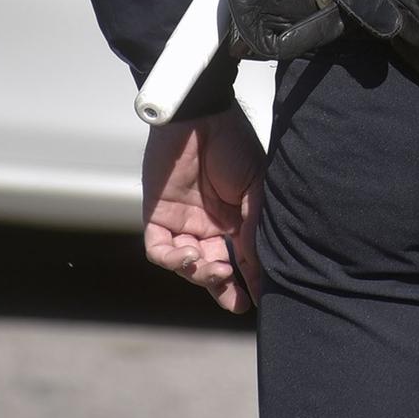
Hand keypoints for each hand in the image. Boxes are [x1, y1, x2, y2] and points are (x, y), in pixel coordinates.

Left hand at [141, 107, 264, 313]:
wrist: (199, 117)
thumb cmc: (233, 146)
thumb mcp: (255, 190)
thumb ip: (254, 230)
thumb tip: (261, 271)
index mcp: (237, 220)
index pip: (243, 260)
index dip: (249, 281)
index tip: (258, 299)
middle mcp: (211, 226)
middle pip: (214, 269)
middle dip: (223, 288)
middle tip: (234, 299)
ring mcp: (183, 223)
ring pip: (187, 265)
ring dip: (200, 273)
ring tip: (212, 267)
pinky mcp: (157, 217)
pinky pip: (159, 250)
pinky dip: (172, 259)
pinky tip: (187, 254)